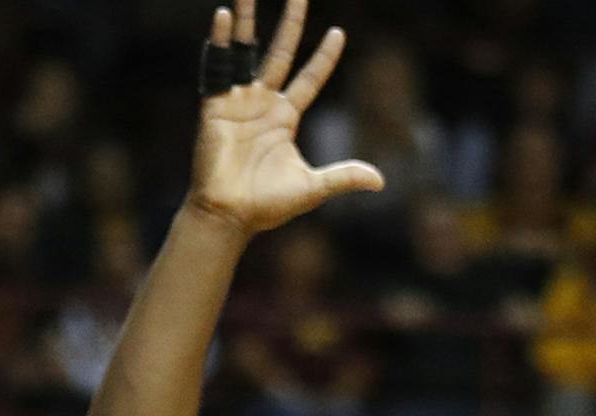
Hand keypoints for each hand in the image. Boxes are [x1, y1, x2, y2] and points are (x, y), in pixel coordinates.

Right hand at [187, 0, 381, 236]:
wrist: (229, 216)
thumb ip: (343, 177)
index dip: (324, 57)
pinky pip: (217, 67)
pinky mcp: (215, 106)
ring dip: (248, 20)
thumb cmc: (267, 206)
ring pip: (246, 51)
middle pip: (280, 52)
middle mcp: (263, 103)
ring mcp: (238, 101)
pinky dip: (220, 42)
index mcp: (285, 118)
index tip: (339, 32)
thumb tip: (381, 181)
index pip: (310, 78)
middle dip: (291, 23)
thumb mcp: (312, 188)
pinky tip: (225, 16)